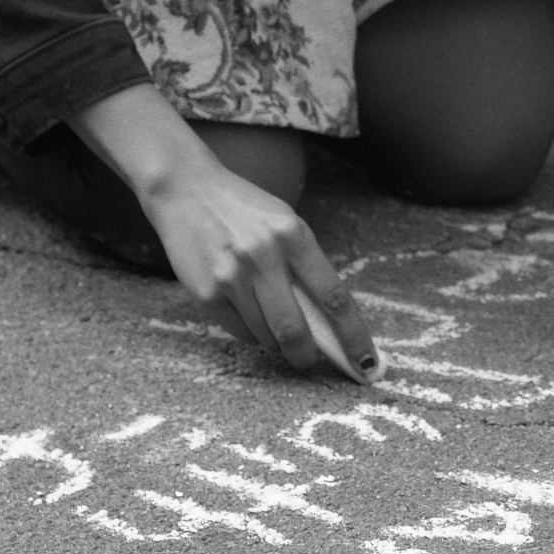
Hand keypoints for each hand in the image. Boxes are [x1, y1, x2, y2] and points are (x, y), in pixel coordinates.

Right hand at [71, 85, 379, 379]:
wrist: (186, 190)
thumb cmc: (244, 211)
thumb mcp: (284, 225)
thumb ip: (306, 266)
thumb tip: (329, 324)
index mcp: (293, 235)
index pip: (334, 296)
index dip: (353, 335)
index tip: (367, 364)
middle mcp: (263, 256)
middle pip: (297, 330)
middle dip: (308, 356)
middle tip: (310, 360)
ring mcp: (232, 276)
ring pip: (266, 336)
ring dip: (275, 340)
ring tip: (269, 317)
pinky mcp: (206, 293)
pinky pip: (240, 331)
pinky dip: (251, 331)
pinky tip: (244, 306)